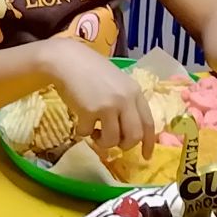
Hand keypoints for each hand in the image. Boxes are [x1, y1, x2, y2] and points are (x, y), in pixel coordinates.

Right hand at [45, 37, 157, 159]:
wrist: (67, 60)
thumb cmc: (91, 71)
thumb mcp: (117, 83)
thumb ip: (126, 103)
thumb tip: (127, 131)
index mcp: (135, 92)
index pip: (148, 123)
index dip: (148, 143)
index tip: (145, 156)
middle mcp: (126, 99)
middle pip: (134, 136)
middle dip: (123, 145)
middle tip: (113, 142)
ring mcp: (109, 105)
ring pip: (113, 140)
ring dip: (102, 142)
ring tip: (94, 133)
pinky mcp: (90, 110)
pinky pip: (89, 133)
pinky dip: (83, 132)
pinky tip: (80, 122)